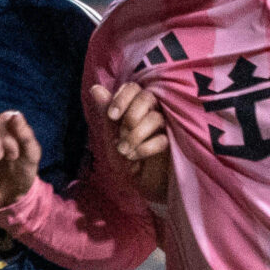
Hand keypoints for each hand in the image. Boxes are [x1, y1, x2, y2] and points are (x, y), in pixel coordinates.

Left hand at [95, 80, 169, 201]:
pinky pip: (162, 139)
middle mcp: (153, 110)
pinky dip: (145, 148)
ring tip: (123, 150)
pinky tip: (134, 157)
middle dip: (131, 114)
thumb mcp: (110, 133)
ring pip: (154, 118)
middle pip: (147, 97)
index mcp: (136, 105)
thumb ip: (106, 111)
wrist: (137, 182)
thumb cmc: (125, 154)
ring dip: (135, 135)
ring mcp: (165, 125)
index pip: (133, 87)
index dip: (121, 98)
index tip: (112, 116)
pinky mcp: (174, 143)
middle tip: (121, 133)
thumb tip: (95, 88)